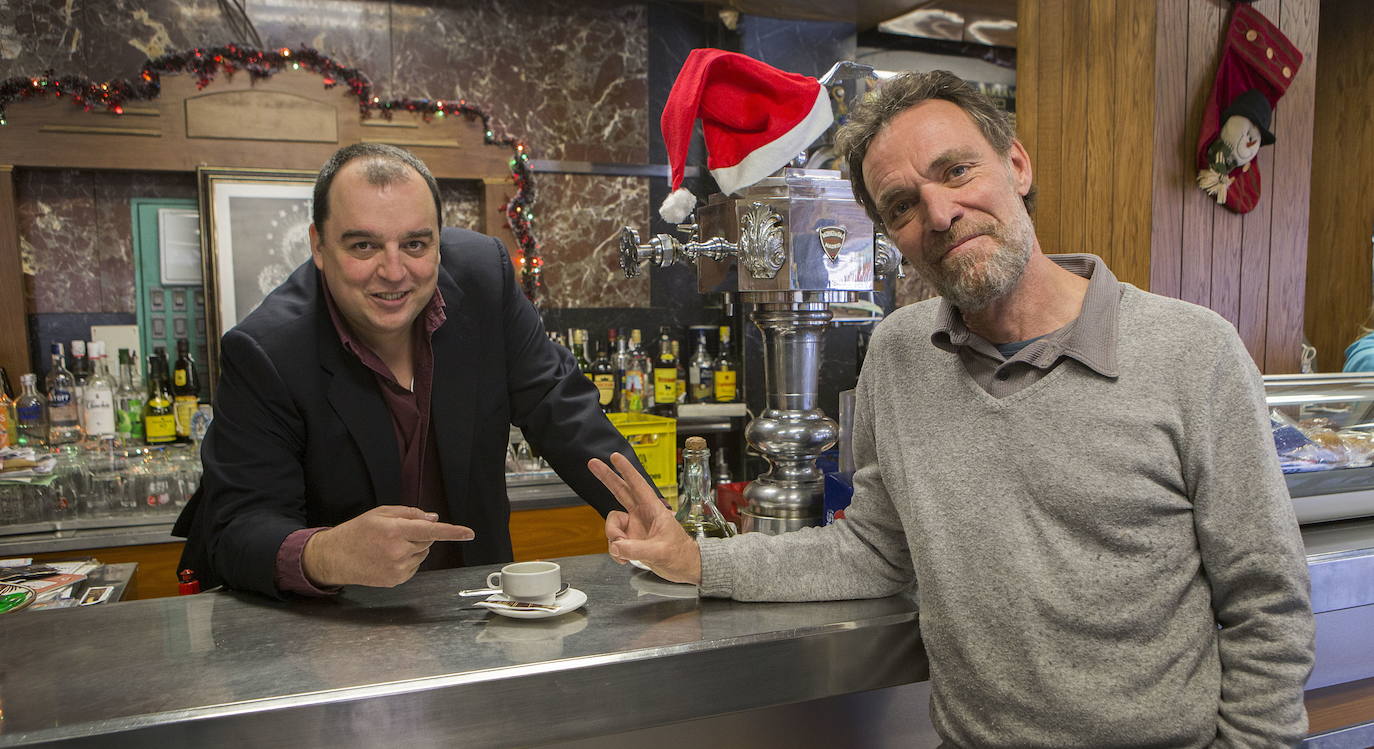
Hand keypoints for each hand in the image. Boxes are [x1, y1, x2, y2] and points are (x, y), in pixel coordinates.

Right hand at [302, 505, 474, 587]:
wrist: (335, 557)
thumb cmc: (357, 532)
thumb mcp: (380, 513)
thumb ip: (409, 513)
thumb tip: (433, 517)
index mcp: (395, 530)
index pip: (431, 530)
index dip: (453, 532)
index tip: (469, 533)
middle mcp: (398, 551)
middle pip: (428, 540)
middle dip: (419, 535)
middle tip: (396, 533)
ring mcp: (398, 568)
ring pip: (422, 554)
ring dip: (413, 548)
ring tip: (388, 547)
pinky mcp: (396, 580)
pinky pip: (414, 566)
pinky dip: (407, 560)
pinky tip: (387, 558)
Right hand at [587, 452, 701, 584]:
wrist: (684, 568)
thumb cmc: (681, 554)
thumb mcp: (661, 551)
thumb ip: (637, 549)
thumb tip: (617, 547)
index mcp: (654, 509)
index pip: (638, 485)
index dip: (626, 470)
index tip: (615, 457)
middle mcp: (642, 515)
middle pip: (620, 491)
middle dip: (606, 477)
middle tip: (592, 463)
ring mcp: (635, 527)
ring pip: (613, 524)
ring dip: (613, 538)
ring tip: (624, 552)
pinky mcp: (631, 540)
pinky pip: (614, 542)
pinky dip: (616, 552)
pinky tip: (625, 560)